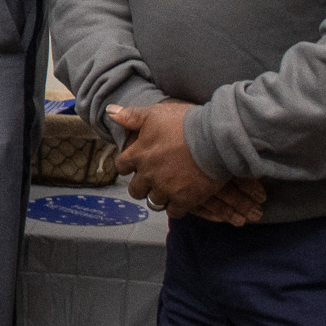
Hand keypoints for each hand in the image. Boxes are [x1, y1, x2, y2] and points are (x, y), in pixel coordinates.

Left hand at [110, 100, 260, 222]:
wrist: (215, 138)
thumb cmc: (185, 123)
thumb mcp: (155, 114)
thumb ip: (132, 116)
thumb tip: (110, 112)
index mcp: (138, 154)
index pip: (121, 166)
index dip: (128, 166)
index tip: (136, 165)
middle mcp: (148, 175)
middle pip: (135, 190)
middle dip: (142, 185)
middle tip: (153, 179)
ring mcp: (165, 189)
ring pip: (153, 202)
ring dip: (159, 196)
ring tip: (168, 189)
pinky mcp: (184, 200)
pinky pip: (173, 212)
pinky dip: (176, 207)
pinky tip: (182, 198)